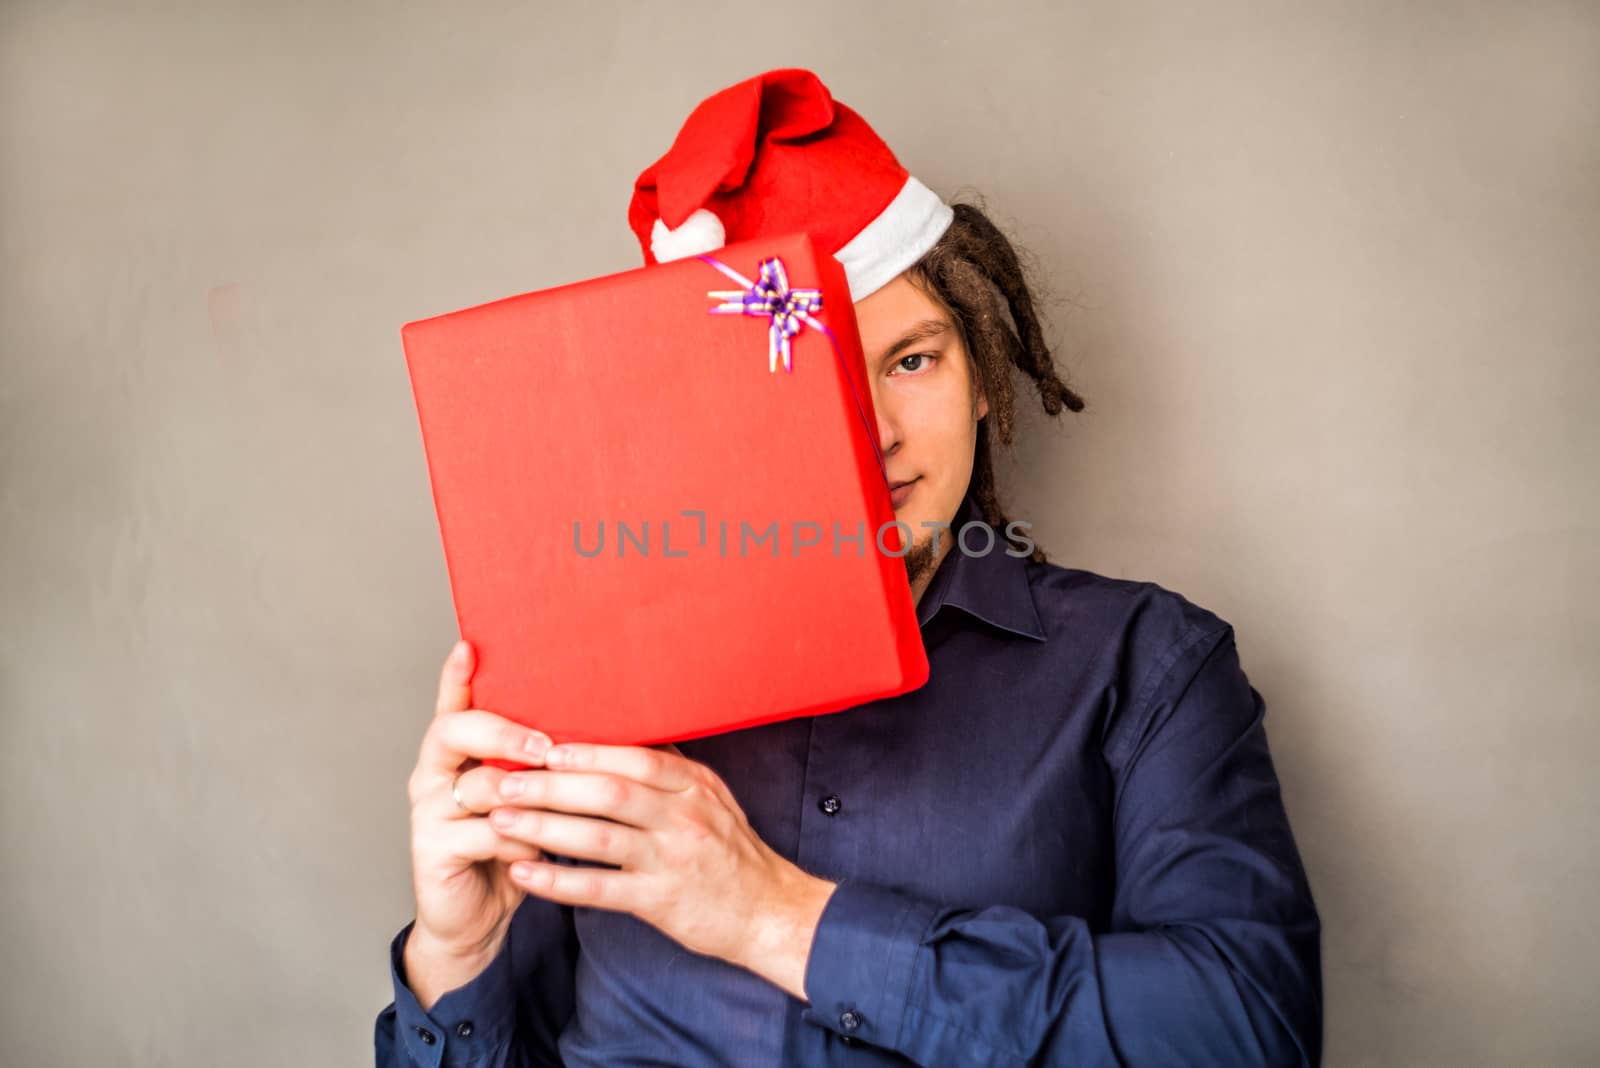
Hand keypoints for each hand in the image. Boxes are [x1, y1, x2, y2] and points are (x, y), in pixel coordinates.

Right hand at [403, 640, 555, 983]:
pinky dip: (518, 841)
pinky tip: (538, 850)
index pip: (452, 704)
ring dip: (525, 792)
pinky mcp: (432, 851)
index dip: (456, 677)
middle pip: (453, 731)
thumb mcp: (527, 798)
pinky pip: (483, 835)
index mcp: (455, 751)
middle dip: (503, 733)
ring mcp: (427, 812)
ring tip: (559, 799)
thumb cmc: (509, 847)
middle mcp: (432, 773)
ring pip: (477, 786)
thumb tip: (601, 723)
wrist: (475, 917)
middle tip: (544, 745)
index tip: (469, 647)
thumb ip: (540, 762)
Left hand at [487, 741, 833, 974]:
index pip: (636, 758)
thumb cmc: (731, 851)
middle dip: (551, 785)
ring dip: (543, 828)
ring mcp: (671, 861)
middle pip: (609, 793)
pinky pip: (600, 890)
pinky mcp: (660, 902)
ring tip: (499, 821)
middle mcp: (684, 818)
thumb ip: (669, 770)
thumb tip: (625, 731)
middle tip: (504, 780)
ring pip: (598, 838)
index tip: (542, 746)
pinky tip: (523, 874)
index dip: (587, 752)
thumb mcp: (711, 798)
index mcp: (694, 786)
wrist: (768, 912)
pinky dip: (557, 882)